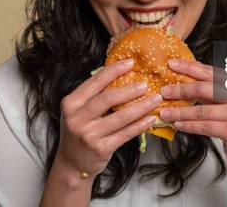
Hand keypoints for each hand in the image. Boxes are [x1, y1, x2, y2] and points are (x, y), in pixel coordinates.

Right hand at [55, 59, 162, 178]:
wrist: (71, 163)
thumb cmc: (79, 132)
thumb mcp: (78, 111)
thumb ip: (93, 95)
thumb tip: (120, 74)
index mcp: (71, 103)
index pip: (95, 82)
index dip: (114, 70)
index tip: (130, 63)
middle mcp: (77, 118)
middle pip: (108, 98)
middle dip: (130, 90)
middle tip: (146, 84)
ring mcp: (89, 135)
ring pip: (121, 117)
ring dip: (141, 106)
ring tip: (155, 99)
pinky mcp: (101, 149)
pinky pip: (126, 133)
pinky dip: (140, 125)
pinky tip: (151, 118)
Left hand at [159, 59, 226, 171]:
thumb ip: (211, 88)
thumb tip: (183, 79)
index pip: (210, 72)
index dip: (189, 67)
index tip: (172, 64)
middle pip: (204, 89)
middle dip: (181, 90)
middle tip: (164, 91)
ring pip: (201, 111)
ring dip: (180, 112)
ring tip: (166, 112)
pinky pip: (204, 126)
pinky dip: (188, 126)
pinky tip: (178, 124)